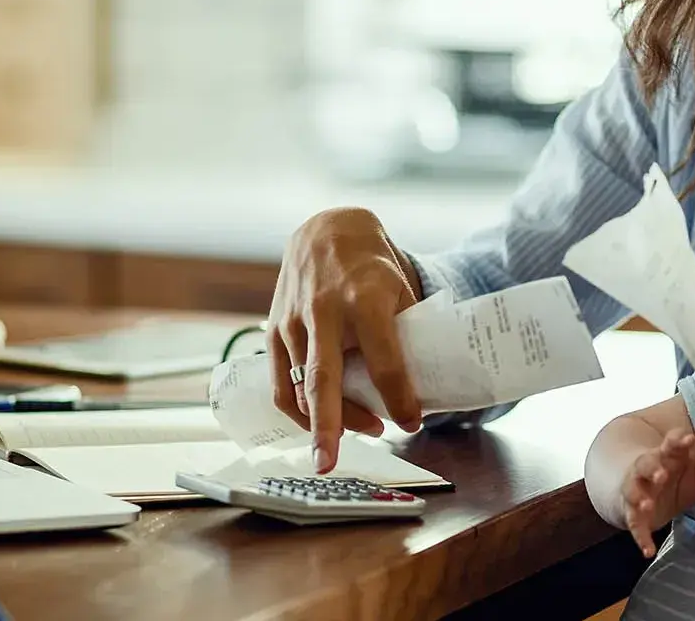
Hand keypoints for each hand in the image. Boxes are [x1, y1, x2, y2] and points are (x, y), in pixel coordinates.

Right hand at [269, 207, 423, 471]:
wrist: (326, 231)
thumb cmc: (371, 267)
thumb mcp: (401, 290)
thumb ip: (406, 336)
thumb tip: (421, 392)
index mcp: (363, 299)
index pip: (384, 358)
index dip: (400, 396)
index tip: (413, 421)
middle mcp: (323, 310)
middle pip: (325, 377)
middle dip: (328, 425)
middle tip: (330, 463)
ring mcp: (292, 320)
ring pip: (302, 387)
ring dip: (327, 421)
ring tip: (358, 433)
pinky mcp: (273, 329)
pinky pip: (281, 383)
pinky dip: (299, 411)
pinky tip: (320, 424)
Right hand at [620, 428, 694, 556]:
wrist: (643, 490)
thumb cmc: (675, 474)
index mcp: (667, 455)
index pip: (670, 443)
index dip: (677, 441)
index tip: (689, 440)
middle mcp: (649, 469)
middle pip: (646, 464)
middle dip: (653, 469)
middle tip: (662, 475)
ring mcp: (638, 490)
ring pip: (634, 490)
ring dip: (640, 497)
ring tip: (646, 505)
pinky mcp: (633, 513)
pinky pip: (634, 524)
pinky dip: (640, 537)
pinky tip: (648, 551)